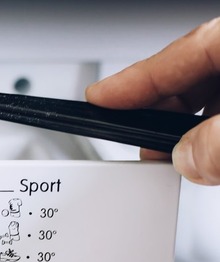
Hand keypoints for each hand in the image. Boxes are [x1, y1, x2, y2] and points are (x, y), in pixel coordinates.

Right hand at [85, 18, 219, 184]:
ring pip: (213, 102)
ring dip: (191, 132)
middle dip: (159, 114)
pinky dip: (215, 139)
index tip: (98, 99)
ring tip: (179, 160)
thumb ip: (215, 140)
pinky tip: (212, 158)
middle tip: (136, 142)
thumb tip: (188, 158)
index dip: (130, 81)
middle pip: (191, 78)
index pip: (175, 55)